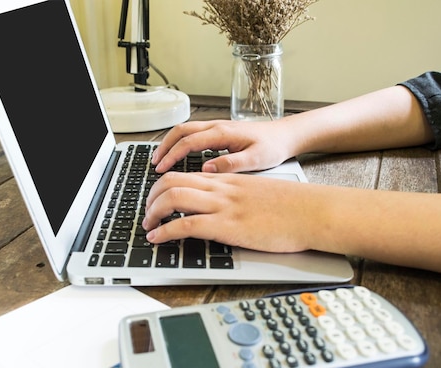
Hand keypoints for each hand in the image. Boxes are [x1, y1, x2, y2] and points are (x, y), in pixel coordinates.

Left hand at [142, 171, 314, 252]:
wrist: (314, 212)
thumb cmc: (292, 207)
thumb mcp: (257, 195)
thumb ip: (236, 199)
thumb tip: (222, 211)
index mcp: (228, 180)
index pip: (184, 174)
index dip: (162, 186)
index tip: (156, 199)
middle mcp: (221, 188)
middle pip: (171, 180)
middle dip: (150, 197)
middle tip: (147, 213)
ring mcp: (223, 205)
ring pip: (173, 197)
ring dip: (152, 212)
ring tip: (147, 227)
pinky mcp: (228, 226)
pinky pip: (185, 225)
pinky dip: (164, 231)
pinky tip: (157, 239)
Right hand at [151, 120, 297, 173]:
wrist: (286, 135)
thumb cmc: (273, 147)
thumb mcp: (256, 159)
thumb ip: (231, 163)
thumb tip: (207, 168)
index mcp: (223, 133)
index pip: (189, 142)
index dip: (172, 155)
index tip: (161, 169)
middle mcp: (217, 126)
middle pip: (181, 131)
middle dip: (164, 146)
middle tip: (153, 163)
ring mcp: (218, 127)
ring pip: (186, 130)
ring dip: (170, 142)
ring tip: (160, 159)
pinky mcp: (220, 131)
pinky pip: (193, 133)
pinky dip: (180, 142)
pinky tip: (178, 154)